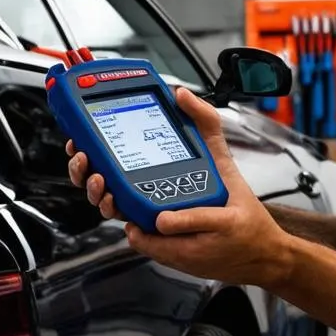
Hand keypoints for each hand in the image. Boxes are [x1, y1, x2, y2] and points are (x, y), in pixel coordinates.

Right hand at [66, 87, 292, 288]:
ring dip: (98, 195)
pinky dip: (130, 228)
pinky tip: (132, 217)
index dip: (89, 147)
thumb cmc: (233, 198)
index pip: (111, 157)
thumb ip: (202, 118)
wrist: (254, 240)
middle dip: (83, 170)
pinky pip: (137, 237)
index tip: (81, 137)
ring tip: (104, 184)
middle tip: (88, 161)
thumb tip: (181, 94)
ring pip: (110, 207)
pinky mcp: (162, 241)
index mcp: (152, 169)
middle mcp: (146, 192)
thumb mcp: (218, 151)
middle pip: (100, 182)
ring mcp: (152, 216)